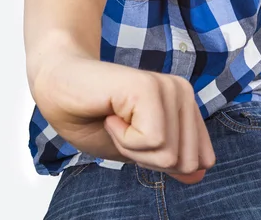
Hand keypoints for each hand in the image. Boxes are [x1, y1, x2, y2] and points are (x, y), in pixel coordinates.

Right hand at [35, 58, 215, 182]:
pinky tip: (111, 114)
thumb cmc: (92, 117)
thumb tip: (201, 174)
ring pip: (168, 154)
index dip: (162, 163)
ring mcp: (169, 88)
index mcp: (186, 106)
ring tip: (115, 120)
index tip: (135, 141)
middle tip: (122, 130)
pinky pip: (152, 140)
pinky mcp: (151, 88)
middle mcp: (184, 93)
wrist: (59, 86)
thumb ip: (169, 159)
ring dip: (131, 148)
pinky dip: (123, 138)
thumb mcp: (135, 150)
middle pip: (185, 161)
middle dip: (146, 158)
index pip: (200, 158)